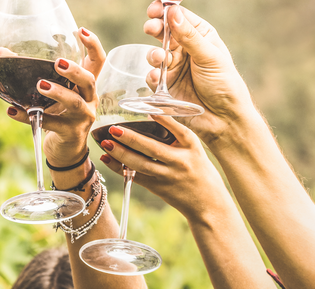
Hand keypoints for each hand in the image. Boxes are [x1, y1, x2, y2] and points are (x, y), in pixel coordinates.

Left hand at [6, 27, 105, 166]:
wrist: (65, 151)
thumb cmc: (58, 115)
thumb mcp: (51, 94)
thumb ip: (32, 73)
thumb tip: (1, 52)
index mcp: (86, 85)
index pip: (98, 61)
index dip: (93, 45)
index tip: (81, 31)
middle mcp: (89, 99)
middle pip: (89, 80)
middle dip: (75, 71)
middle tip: (58, 63)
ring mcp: (82, 118)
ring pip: (74, 103)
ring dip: (58, 92)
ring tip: (40, 85)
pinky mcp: (70, 134)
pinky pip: (49, 124)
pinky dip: (28, 117)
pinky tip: (12, 111)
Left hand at [98, 115, 230, 221]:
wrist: (208, 204)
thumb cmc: (200, 171)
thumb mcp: (195, 150)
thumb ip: (177, 135)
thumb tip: (150, 115)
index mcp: (192, 147)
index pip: (179, 131)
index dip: (165, 120)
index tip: (150, 109)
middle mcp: (180, 162)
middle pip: (153, 149)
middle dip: (131, 138)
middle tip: (114, 129)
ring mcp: (168, 176)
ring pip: (141, 165)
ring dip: (121, 154)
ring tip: (106, 143)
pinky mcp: (158, 188)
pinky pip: (135, 176)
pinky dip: (119, 168)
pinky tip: (107, 158)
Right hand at [145, 3, 256, 146]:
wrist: (224, 120)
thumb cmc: (225, 85)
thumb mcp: (209, 56)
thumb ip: (189, 36)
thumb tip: (172, 11)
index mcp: (200, 36)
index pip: (179, 17)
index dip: (165, 10)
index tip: (154, 9)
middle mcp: (185, 49)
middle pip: (163, 32)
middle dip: (154, 28)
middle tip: (150, 28)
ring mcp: (174, 68)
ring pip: (155, 54)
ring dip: (154, 54)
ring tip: (159, 59)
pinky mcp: (165, 86)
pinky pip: (152, 76)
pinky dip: (152, 75)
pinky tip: (158, 78)